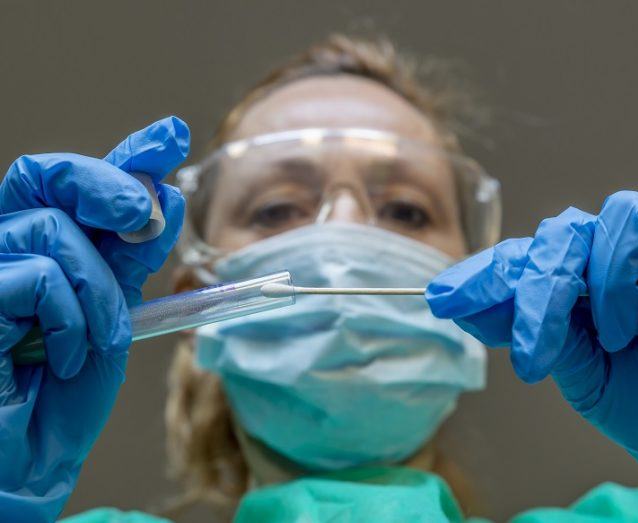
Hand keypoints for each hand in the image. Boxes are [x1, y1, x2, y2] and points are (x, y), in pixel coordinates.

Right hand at [0, 117, 188, 521]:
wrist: (27, 461)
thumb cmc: (62, 394)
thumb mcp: (113, 314)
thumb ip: (130, 257)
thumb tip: (165, 196)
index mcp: (42, 249)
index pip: (75, 185)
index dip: (124, 155)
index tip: (173, 135)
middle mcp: (4, 249)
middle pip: (43, 173)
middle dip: (108, 184)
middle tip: (144, 214)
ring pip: (54, 229)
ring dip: (100, 289)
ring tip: (101, 339)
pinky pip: (36, 276)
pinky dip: (71, 318)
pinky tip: (61, 358)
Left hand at [427, 191, 637, 516]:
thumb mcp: (576, 372)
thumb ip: (537, 333)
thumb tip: (466, 306)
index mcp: (573, 281)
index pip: (522, 259)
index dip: (482, 274)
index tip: (442, 298)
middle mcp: (611, 258)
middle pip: (564, 233)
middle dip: (540, 288)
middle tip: (533, 347)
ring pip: (623, 216)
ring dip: (611, 282)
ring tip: (616, 336)